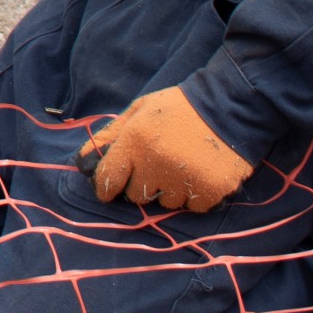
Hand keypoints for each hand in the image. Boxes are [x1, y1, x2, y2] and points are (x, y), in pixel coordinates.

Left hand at [79, 86, 251, 213]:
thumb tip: (83, 161)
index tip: (111, 187)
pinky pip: (191, 207)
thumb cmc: (178, 107)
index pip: (108, 180)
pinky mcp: (210, 191)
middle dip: (143, 184)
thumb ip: (111, 134)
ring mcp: (184, 179)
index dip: (107, 187)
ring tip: (182, 164)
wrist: (229, 105)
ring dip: (169, 190)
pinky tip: (199, 172)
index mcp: (135, 141)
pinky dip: (194, 195)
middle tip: (158, 164)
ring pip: (165, 203)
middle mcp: (157, 163)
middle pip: (137, 195)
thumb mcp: (139, 110)